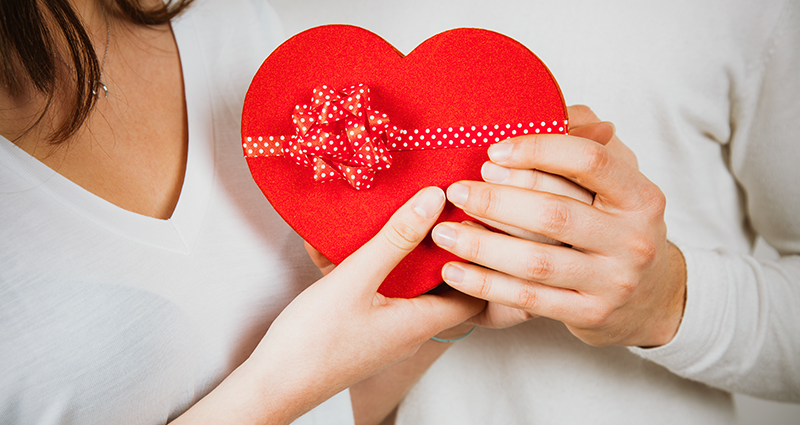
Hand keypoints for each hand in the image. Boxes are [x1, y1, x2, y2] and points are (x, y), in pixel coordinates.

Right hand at [173, 187, 483, 423]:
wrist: (271, 388)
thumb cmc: (314, 341)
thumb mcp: (356, 280)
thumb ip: (396, 239)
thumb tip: (435, 199)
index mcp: (420, 321)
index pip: (475, 290)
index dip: (478, 256)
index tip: (471, 220)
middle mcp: (409, 329)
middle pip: (438, 282)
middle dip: (435, 244)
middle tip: (432, 206)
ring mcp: (384, 330)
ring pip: (402, 282)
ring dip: (395, 250)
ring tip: (388, 212)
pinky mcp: (360, 328)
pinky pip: (372, 288)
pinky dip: (363, 264)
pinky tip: (336, 240)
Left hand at [432, 105, 685, 346]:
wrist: (650, 297)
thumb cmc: (617, 225)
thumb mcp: (617, 180)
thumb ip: (585, 139)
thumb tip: (548, 107)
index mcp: (641, 196)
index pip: (589, 162)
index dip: (539, 150)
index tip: (494, 151)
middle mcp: (633, 240)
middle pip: (554, 213)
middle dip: (496, 200)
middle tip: (456, 190)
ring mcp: (613, 282)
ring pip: (535, 261)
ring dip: (481, 245)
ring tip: (444, 230)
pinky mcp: (590, 314)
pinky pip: (528, 298)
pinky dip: (485, 284)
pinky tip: (453, 270)